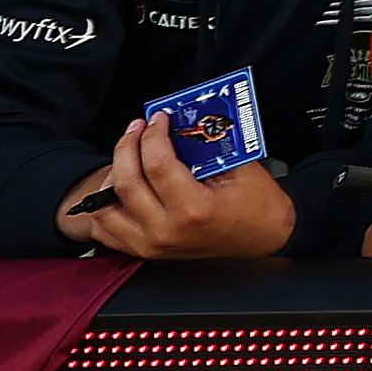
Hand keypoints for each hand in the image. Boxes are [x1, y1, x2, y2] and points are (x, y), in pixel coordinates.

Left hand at [65, 116, 300, 260]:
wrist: (267, 236)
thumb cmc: (258, 206)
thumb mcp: (240, 167)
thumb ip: (206, 145)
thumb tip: (178, 124)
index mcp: (193, 209)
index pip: (156, 165)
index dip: (152, 135)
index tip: (157, 119)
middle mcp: (167, 231)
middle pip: (124, 183)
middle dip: (127, 147)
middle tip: (138, 129)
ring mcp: (152, 245)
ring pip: (104, 209)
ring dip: (110, 178)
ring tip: (126, 159)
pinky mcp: (146, 252)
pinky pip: (105, 231)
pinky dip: (104, 209)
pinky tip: (117, 191)